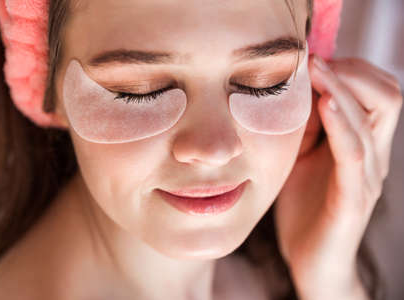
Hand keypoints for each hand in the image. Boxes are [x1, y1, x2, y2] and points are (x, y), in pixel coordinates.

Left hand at [274, 54, 402, 298]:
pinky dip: (342, 126)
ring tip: (317, 70)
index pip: (376, 92)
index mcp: (361, 143)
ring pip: (372, 120)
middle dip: (352, 72)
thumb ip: (304, 128)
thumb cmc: (304, 207)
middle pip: (387, 97)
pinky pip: (354, 155)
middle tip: (316, 62)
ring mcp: (367, 177)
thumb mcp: (300, 157)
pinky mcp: (352, 199)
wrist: (310, 260)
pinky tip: (324, 105)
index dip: (350, 69)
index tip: (313, 58)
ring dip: (343, 89)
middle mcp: (372, 156)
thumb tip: (294, 90)